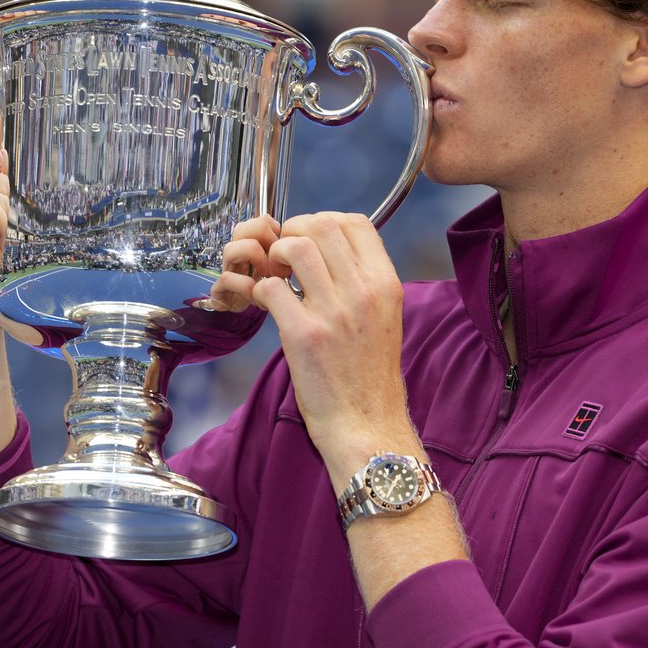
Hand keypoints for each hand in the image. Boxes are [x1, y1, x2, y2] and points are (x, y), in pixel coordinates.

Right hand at [207, 214, 283, 313]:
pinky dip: (244, 286)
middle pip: (243, 228)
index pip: (261, 221)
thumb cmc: (274, 289)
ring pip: (230, 248)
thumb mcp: (287, 267)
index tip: (285, 248)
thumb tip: (299, 240)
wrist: (255, 312)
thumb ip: (289, 250)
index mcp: (256, 243)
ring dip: (252, 260)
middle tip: (276, 259)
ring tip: (267, 274)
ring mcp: (229, 270)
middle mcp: (240, 252)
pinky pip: (227, 278)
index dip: (275, 230)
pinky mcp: (220, 290)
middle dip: (263, 241)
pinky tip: (256, 294)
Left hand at [247, 212, 415, 469]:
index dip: (324, 221)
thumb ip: (363, 283)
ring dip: (276, 256)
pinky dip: (261, 290)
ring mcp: (334, 312)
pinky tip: (266, 305)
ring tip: (276, 276)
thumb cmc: (370, 376)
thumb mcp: (385, 318)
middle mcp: (364, 292)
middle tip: (285, 256)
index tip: (311, 239)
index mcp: (386, 284)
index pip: (355, 222)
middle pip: (321, 226)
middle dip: (294, 232)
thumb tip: (332, 253)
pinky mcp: (304, 335)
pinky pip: (271, 288)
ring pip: (295, 248)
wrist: (367, 425)